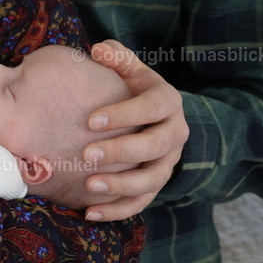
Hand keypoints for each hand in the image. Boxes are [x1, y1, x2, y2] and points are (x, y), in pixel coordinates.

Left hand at [82, 40, 188, 220]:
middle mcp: (175, 133)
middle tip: (87, 155)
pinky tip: (89, 213)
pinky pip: (142, 202)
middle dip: (122, 152)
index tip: (90, 121)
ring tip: (89, 186)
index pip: (151, 108)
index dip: (124, 115)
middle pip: (155, 147)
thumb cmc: (131, 86)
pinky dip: (117, 210)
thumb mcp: (129, 68)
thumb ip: (116, 57)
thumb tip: (99, 49)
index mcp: (167, 102)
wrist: (151, 114)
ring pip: (152, 180)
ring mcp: (168, 162)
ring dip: (121, 186)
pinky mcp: (157, 184)